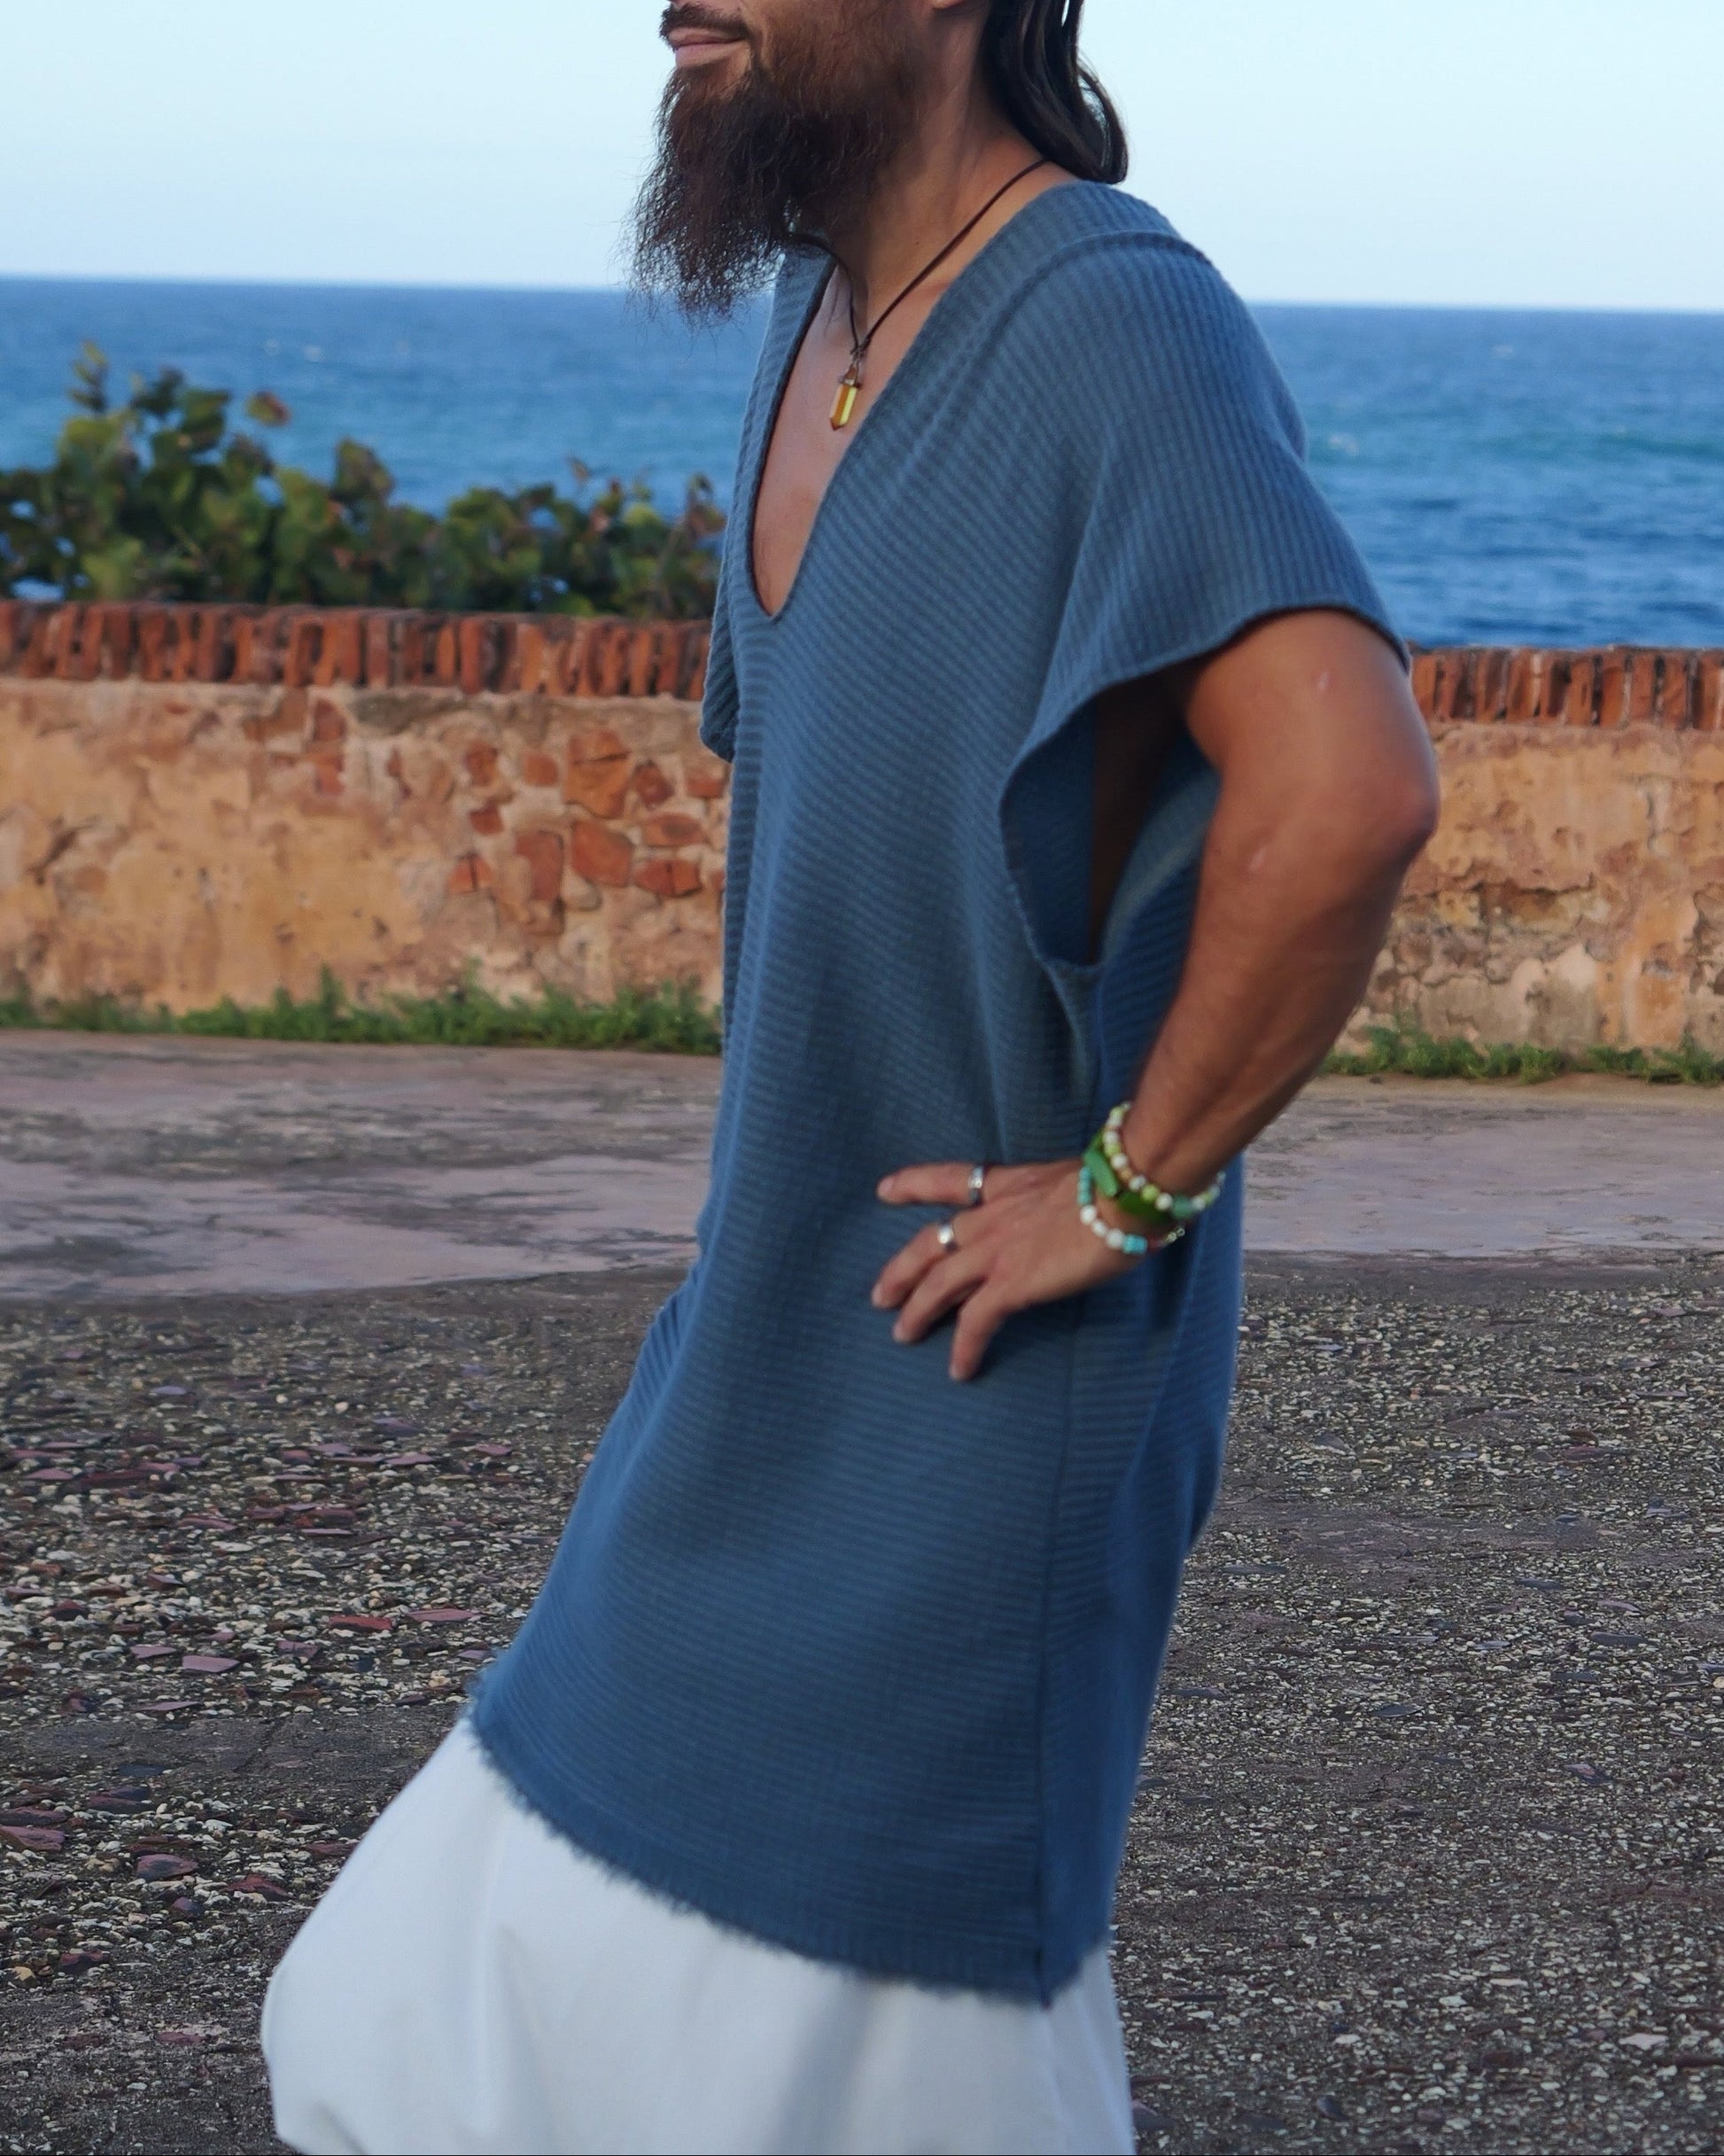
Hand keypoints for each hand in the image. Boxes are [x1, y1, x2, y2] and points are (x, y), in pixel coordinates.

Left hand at [871, 1160, 1145, 1381]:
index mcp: (1008, 1185)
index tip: (884, 1190)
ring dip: (917, 1311)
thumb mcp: (1074, 1180)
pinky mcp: (1011, 1284)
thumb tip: (1075, 1214)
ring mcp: (996, 1251)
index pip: (949, 1180)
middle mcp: (991, 1216)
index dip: (913, 1184)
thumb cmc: (1116, 1184)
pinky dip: (964, 1348)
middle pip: (929, 1242)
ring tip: (902, 1335)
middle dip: (901, 1268)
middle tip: (880, 1293)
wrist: (1123, 1195)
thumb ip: (1058, 1199)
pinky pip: (976, 1322)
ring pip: (938, 1283)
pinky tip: (959, 1370)